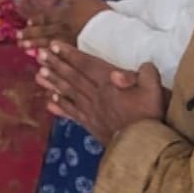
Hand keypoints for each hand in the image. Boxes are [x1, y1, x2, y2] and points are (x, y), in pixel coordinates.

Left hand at [17, 0, 108, 49]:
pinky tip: (39, 58)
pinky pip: (56, 53)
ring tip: (23, 48)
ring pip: (46, 42)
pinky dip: (47, 55)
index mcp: (66, 13)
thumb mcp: (87, 0)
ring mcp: (66, 40)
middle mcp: (63, 27)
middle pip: (43, 30)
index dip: (37, 19)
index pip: (47, 16)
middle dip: (30, 34)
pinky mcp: (72, 52)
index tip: (27, 22)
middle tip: (18, 38)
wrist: (110, 30)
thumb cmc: (101, 13)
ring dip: (34, 44)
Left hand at [36, 42, 165, 143]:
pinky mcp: (91, 125)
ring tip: (39, 74)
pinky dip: (61, 107)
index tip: (54, 44)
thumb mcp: (154, 89)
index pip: (86, 65)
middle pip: (73, 76)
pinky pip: (73, 114)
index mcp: (109, 84)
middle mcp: (96, 96)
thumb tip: (118, 74)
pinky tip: (50, 102)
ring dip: (54, 82)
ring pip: (69, 93)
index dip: (70, 54)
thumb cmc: (152, 116)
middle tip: (40, 54)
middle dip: (56, 64)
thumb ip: (143, 74)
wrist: (145, 148)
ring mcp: (92, 111)